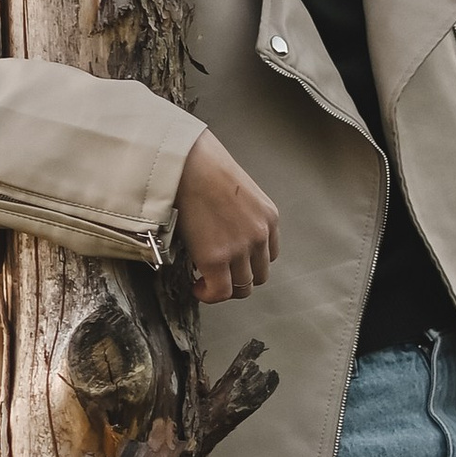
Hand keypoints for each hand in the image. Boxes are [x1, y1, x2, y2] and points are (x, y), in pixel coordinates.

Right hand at [176, 130, 278, 302]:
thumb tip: (219, 228)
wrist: (187, 161)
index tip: (232, 263)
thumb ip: (237, 213)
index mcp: (268, 217)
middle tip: (217, 275)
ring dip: (223, 288)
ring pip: (241, 287)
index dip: (248, 263)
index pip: (268, 255)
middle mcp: (260, 235)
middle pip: (258, 275)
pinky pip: (219, 292)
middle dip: (237, 279)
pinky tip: (197, 287)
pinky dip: (209, 295)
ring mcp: (239, 249)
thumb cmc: (202, 164)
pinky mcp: (216, 258)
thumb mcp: (235, 189)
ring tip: (204, 280)